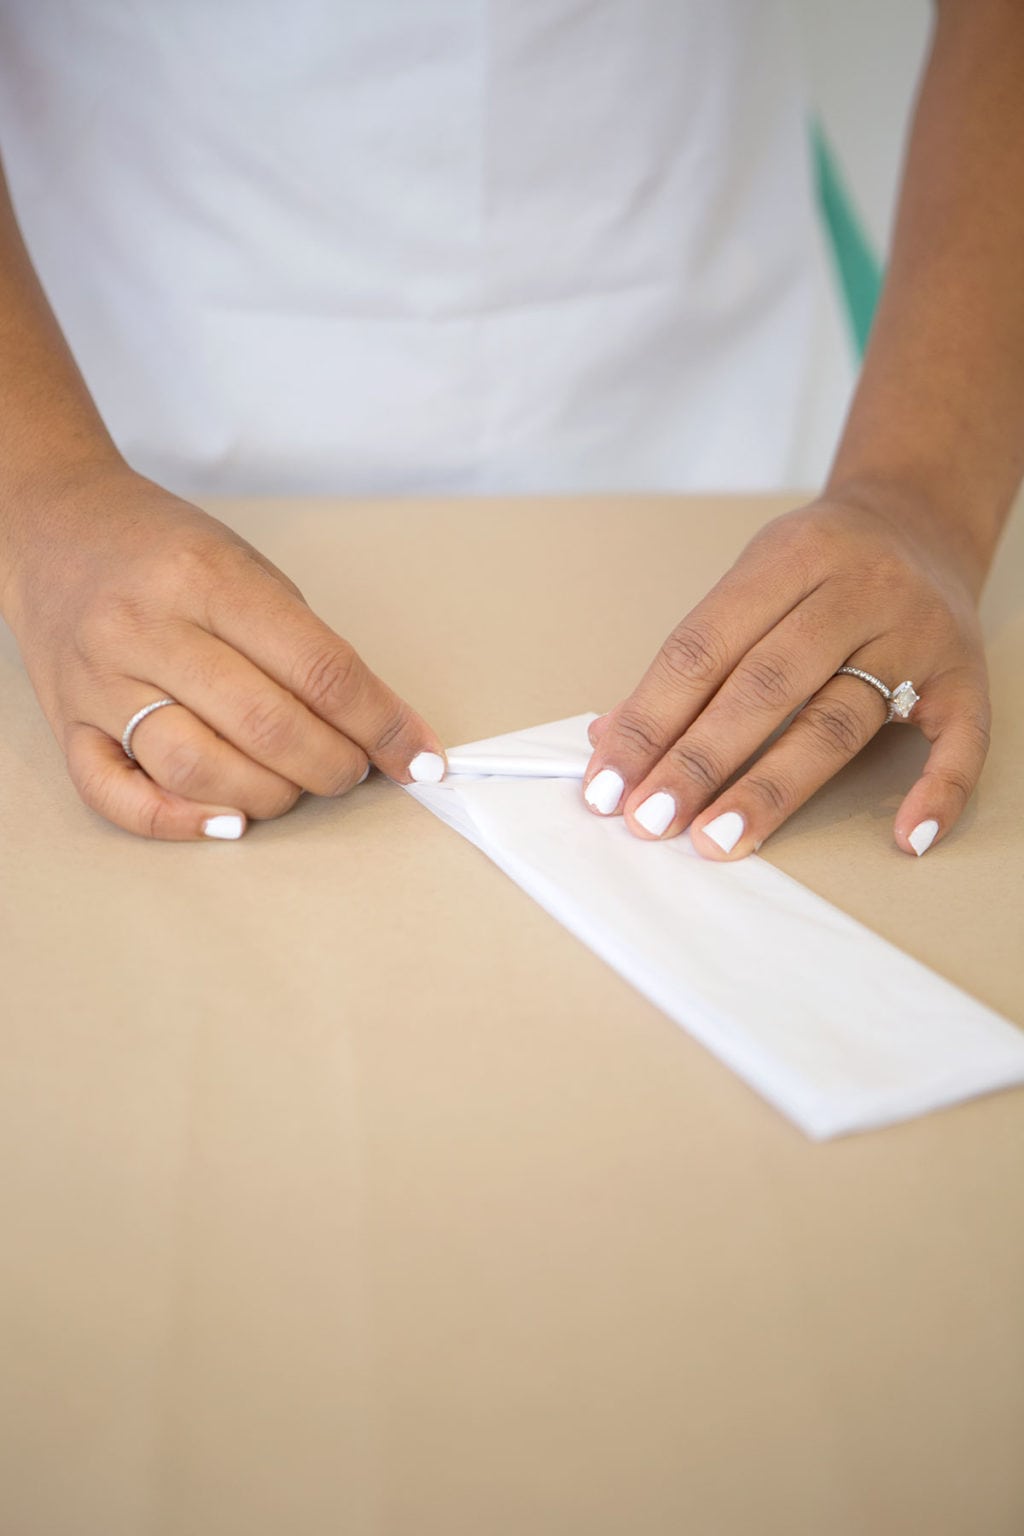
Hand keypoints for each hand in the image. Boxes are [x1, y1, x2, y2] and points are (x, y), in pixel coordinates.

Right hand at [2, 464, 445, 839]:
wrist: (59, 530)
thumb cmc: (168, 553)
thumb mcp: (248, 569)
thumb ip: (306, 647)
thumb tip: (381, 729)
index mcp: (206, 579)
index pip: (318, 668)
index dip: (382, 723)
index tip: (419, 756)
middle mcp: (146, 629)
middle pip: (265, 726)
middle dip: (334, 764)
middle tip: (354, 768)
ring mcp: (100, 682)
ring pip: (198, 769)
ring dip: (272, 795)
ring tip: (297, 785)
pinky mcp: (68, 726)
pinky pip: (119, 797)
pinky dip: (181, 822)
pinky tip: (230, 821)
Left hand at [582, 491, 991, 858]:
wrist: (920, 517)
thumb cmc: (819, 565)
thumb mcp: (751, 579)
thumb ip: (693, 657)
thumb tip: (612, 738)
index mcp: (792, 557)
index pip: (704, 648)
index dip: (650, 719)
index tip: (608, 784)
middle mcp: (859, 591)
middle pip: (766, 686)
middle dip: (698, 760)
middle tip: (650, 818)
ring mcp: (918, 634)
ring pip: (839, 720)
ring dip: (773, 787)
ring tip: (717, 839)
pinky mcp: (967, 674)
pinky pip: (961, 740)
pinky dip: (938, 791)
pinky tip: (905, 839)